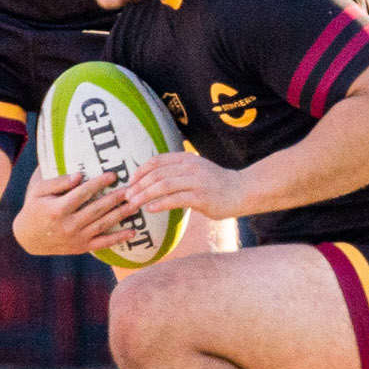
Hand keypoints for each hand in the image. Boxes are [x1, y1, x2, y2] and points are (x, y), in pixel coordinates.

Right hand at [12, 168, 135, 255]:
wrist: (28, 238)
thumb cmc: (34, 208)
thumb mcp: (39, 191)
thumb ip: (58, 182)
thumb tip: (80, 175)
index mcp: (57, 209)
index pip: (83, 193)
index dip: (99, 183)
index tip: (113, 175)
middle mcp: (68, 225)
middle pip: (97, 209)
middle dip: (116, 198)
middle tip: (131, 188)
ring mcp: (76, 238)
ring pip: (103, 225)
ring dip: (121, 215)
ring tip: (136, 204)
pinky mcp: (81, 248)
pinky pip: (103, 244)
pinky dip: (118, 239)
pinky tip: (132, 232)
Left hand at [124, 151, 250, 222]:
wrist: (242, 191)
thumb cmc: (215, 183)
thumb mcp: (195, 169)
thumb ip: (177, 171)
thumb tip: (152, 178)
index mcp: (186, 158)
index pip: (157, 161)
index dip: (140, 171)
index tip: (130, 182)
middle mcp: (190, 167)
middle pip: (157, 174)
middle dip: (138, 185)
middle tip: (126, 196)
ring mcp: (196, 181)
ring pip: (163, 186)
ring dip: (145, 195)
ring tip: (133, 203)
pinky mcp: (201, 197)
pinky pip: (175, 200)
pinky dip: (160, 204)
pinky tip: (150, 210)